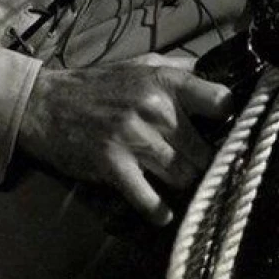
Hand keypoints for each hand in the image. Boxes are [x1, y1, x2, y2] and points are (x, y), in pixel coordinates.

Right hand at [17, 54, 231, 224]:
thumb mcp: (142, 65)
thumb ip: (180, 70)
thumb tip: (217, 73)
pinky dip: (160, 211)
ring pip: (184, 175)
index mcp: (166, 81)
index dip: (231, 119)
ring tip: (191, 190)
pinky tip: (165, 213)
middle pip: (205, 149)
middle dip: (210, 163)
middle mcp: (155, 108)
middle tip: (214, 173)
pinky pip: (149, 198)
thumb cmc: (100, 84)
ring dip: (188, 186)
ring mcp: (134, 138)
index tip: (231, 132)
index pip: (221, 101)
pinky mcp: (114, 165)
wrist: (47, 103)